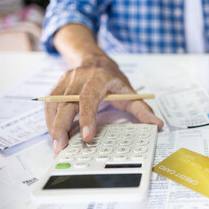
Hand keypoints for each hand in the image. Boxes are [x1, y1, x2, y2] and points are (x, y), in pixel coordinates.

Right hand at [45, 57, 162, 153]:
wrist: (96, 61)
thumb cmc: (113, 80)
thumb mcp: (130, 92)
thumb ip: (143, 110)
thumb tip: (158, 124)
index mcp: (99, 78)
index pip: (89, 97)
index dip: (87, 117)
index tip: (87, 136)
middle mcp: (80, 77)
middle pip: (66, 102)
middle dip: (62, 126)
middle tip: (62, 146)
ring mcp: (66, 81)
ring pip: (54, 104)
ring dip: (53, 126)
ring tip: (58, 145)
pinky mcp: (58, 86)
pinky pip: (50, 105)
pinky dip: (50, 120)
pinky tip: (55, 134)